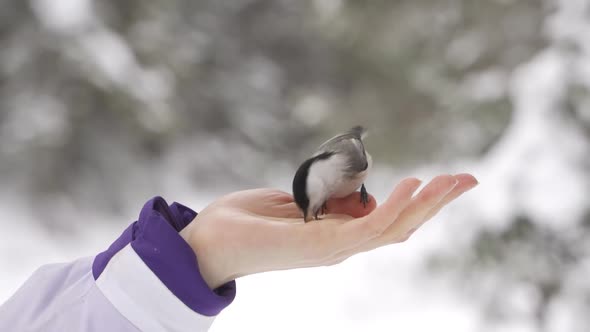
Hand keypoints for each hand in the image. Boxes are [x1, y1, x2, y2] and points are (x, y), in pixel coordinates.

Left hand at [180, 174, 477, 288]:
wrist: (206, 244)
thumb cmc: (243, 222)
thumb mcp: (291, 200)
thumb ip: (325, 198)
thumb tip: (356, 192)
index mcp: (335, 233)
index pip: (387, 220)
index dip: (419, 203)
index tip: (444, 180)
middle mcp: (341, 245)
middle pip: (401, 226)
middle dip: (437, 204)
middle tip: (469, 179)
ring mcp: (334, 248)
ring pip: (393, 228)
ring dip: (426, 204)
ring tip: (453, 180)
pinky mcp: (321, 246)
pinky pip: (367, 227)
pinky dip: (394, 207)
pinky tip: (412, 185)